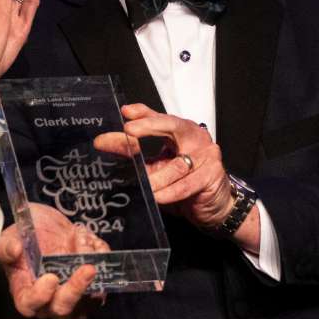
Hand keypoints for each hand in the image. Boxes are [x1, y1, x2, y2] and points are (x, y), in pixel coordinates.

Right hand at [0, 204, 105, 318]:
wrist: (46, 226)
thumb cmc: (25, 236)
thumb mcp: (9, 237)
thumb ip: (7, 246)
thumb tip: (15, 249)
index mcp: (24, 289)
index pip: (29, 305)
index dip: (40, 297)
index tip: (51, 278)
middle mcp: (48, 298)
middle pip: (62, 310)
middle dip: (76, 290)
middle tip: (87, 269)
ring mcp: (70, 295)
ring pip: (86, 303)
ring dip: (93, 275)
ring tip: (83, 242)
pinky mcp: (89, 287)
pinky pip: (102, 284)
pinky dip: (102, 261)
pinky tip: (92, 242)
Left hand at [93, 104, 232, 229]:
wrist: (212, 205)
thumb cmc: (185, 183)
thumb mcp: (156, 166)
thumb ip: (135, 154)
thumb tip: (105, 142)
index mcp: (180, 131)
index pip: (160, 117)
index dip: (143, 113)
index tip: (125, 112)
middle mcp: (194, 137)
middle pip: (172, 126)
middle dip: (149, 126)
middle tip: (128, 131)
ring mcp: (206, 155)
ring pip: (177, 164)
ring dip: (157, 176)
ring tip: (144, 183)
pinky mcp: (212, 175)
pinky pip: (188, 184)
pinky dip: (171, 192)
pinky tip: (158, 196)